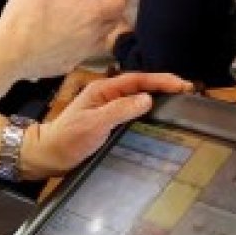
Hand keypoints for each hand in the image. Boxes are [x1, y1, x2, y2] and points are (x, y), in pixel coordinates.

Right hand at [0, 0, 128, 79]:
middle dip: (113, 12)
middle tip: (106, 3)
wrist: (7, 55)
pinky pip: (83, 54)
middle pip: (114, 23)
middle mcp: (92, 36)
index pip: (119, 3)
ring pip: (101, 41)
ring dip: (100, 30)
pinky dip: (82, 45)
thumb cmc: (25, 17)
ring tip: (88, 21)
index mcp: (91, 13)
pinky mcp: (67, 65)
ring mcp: (81, 54)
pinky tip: (67, 40)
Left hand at [21, 72, 193, 176]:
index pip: (137, 80)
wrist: (48, 155)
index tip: (181, 84)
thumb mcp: (94, 123)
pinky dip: (148, 111)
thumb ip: (120, 109)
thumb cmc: (67, 139)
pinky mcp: (109, 122)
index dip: (160, 80)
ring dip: (158, 97)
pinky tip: (157, 117)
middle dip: (163, 86)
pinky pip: (133, 112)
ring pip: (137, 98)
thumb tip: (148, 99)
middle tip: (187, 91)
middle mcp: (107, 96)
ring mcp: (108, 109)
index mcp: (103, 90)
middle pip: (140, 86)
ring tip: (178, 101)